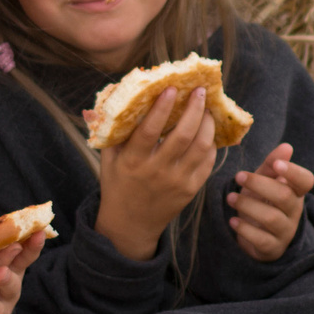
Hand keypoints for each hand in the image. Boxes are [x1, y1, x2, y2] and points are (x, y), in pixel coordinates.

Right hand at [93, 87, 218, 260]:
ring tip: (207, 108)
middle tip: (199, 91)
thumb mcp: (108, 160)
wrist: (130, 225)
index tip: (171, 88)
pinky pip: (207, 162)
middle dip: (194, 109)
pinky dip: (210, 144)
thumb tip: (103, 101)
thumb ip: (111, 131)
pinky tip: (207, 132)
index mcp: (133, 162)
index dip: (161, 108)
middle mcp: (157, 171)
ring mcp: (177, 182)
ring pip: (201, 147)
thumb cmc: (118, 185)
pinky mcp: (191, 190)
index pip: (149, 131)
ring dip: (207, 124)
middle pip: (182, 135)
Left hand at [227, 143, 313, 261]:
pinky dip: (245, 229)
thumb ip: (272, 164)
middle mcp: (294, 211)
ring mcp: (285, 232)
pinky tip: (232, 221)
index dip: (294, 172)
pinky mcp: (273, 248)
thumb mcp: (265, 181)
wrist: (257, 236)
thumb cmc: (262, 201)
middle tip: (239, 176)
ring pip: (271, 218)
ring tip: (230, 198)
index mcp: (296, 191)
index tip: (276, 165)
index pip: (306, 181)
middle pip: (284, 196)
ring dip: (248, 206)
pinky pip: (261, 239)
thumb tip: (286, 147)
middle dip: (259, 184)